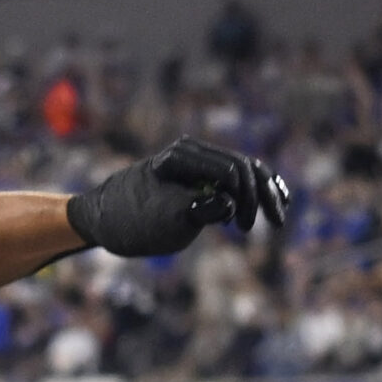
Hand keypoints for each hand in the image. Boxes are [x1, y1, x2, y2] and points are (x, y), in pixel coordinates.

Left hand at [67, 136, 291, 256]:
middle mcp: (191, 151)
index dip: (247, 198)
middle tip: (274, 225)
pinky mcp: (197, 174)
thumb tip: (229, 203)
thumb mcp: (163, 222)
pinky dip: (256, 187)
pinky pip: (235, 175)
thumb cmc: (129, 222)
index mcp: (182, 156)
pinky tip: (277, 197)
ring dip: (264, 191)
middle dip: (262, 195)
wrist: (102, 219)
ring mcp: (195, 161)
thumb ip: (198, 211)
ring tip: (279, 215)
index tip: (243, 229)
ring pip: (245, 169)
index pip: (232, 170)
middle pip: (244, 166)